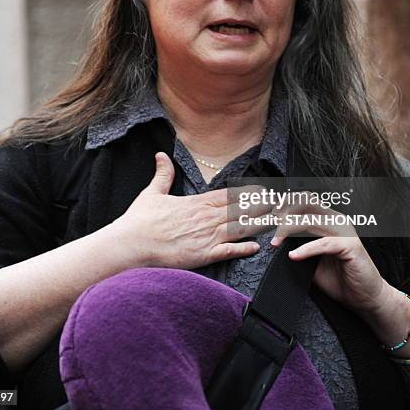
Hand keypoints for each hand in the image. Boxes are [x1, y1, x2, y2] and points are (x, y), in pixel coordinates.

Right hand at [109, 152, 269, 270]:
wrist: (130, 245)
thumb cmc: (140, 221)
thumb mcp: (152, 193)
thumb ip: (162, 174)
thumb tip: (160, 155)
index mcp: (195, 203)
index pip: (227, 195)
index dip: (247, 193)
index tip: (262, 189)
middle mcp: (204, 218)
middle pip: (238, 210)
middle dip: (259, 206)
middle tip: (279, 203)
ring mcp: (205, 237)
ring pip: (238, 228)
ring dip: (257, 224)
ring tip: (275, 221)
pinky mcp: (202, 255)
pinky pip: (227, 251)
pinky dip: (242, 249)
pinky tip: (256, 247)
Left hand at [271, 196, 388, 314]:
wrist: (365, 298)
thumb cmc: (340, 278)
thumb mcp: (311, 260)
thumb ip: (296, 246)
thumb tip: (273, 241)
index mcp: (327, 219)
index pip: (303, 202)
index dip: (283, 206)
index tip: (266, 218)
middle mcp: (336, 220)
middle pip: (304, 205)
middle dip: (283, 213)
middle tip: (268, 227)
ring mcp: (344, 231)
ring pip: (311, 221)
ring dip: (290, 229)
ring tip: (276, 241)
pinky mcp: (350, 245)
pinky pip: (323, 243)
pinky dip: (306, 249)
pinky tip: (294, 256)